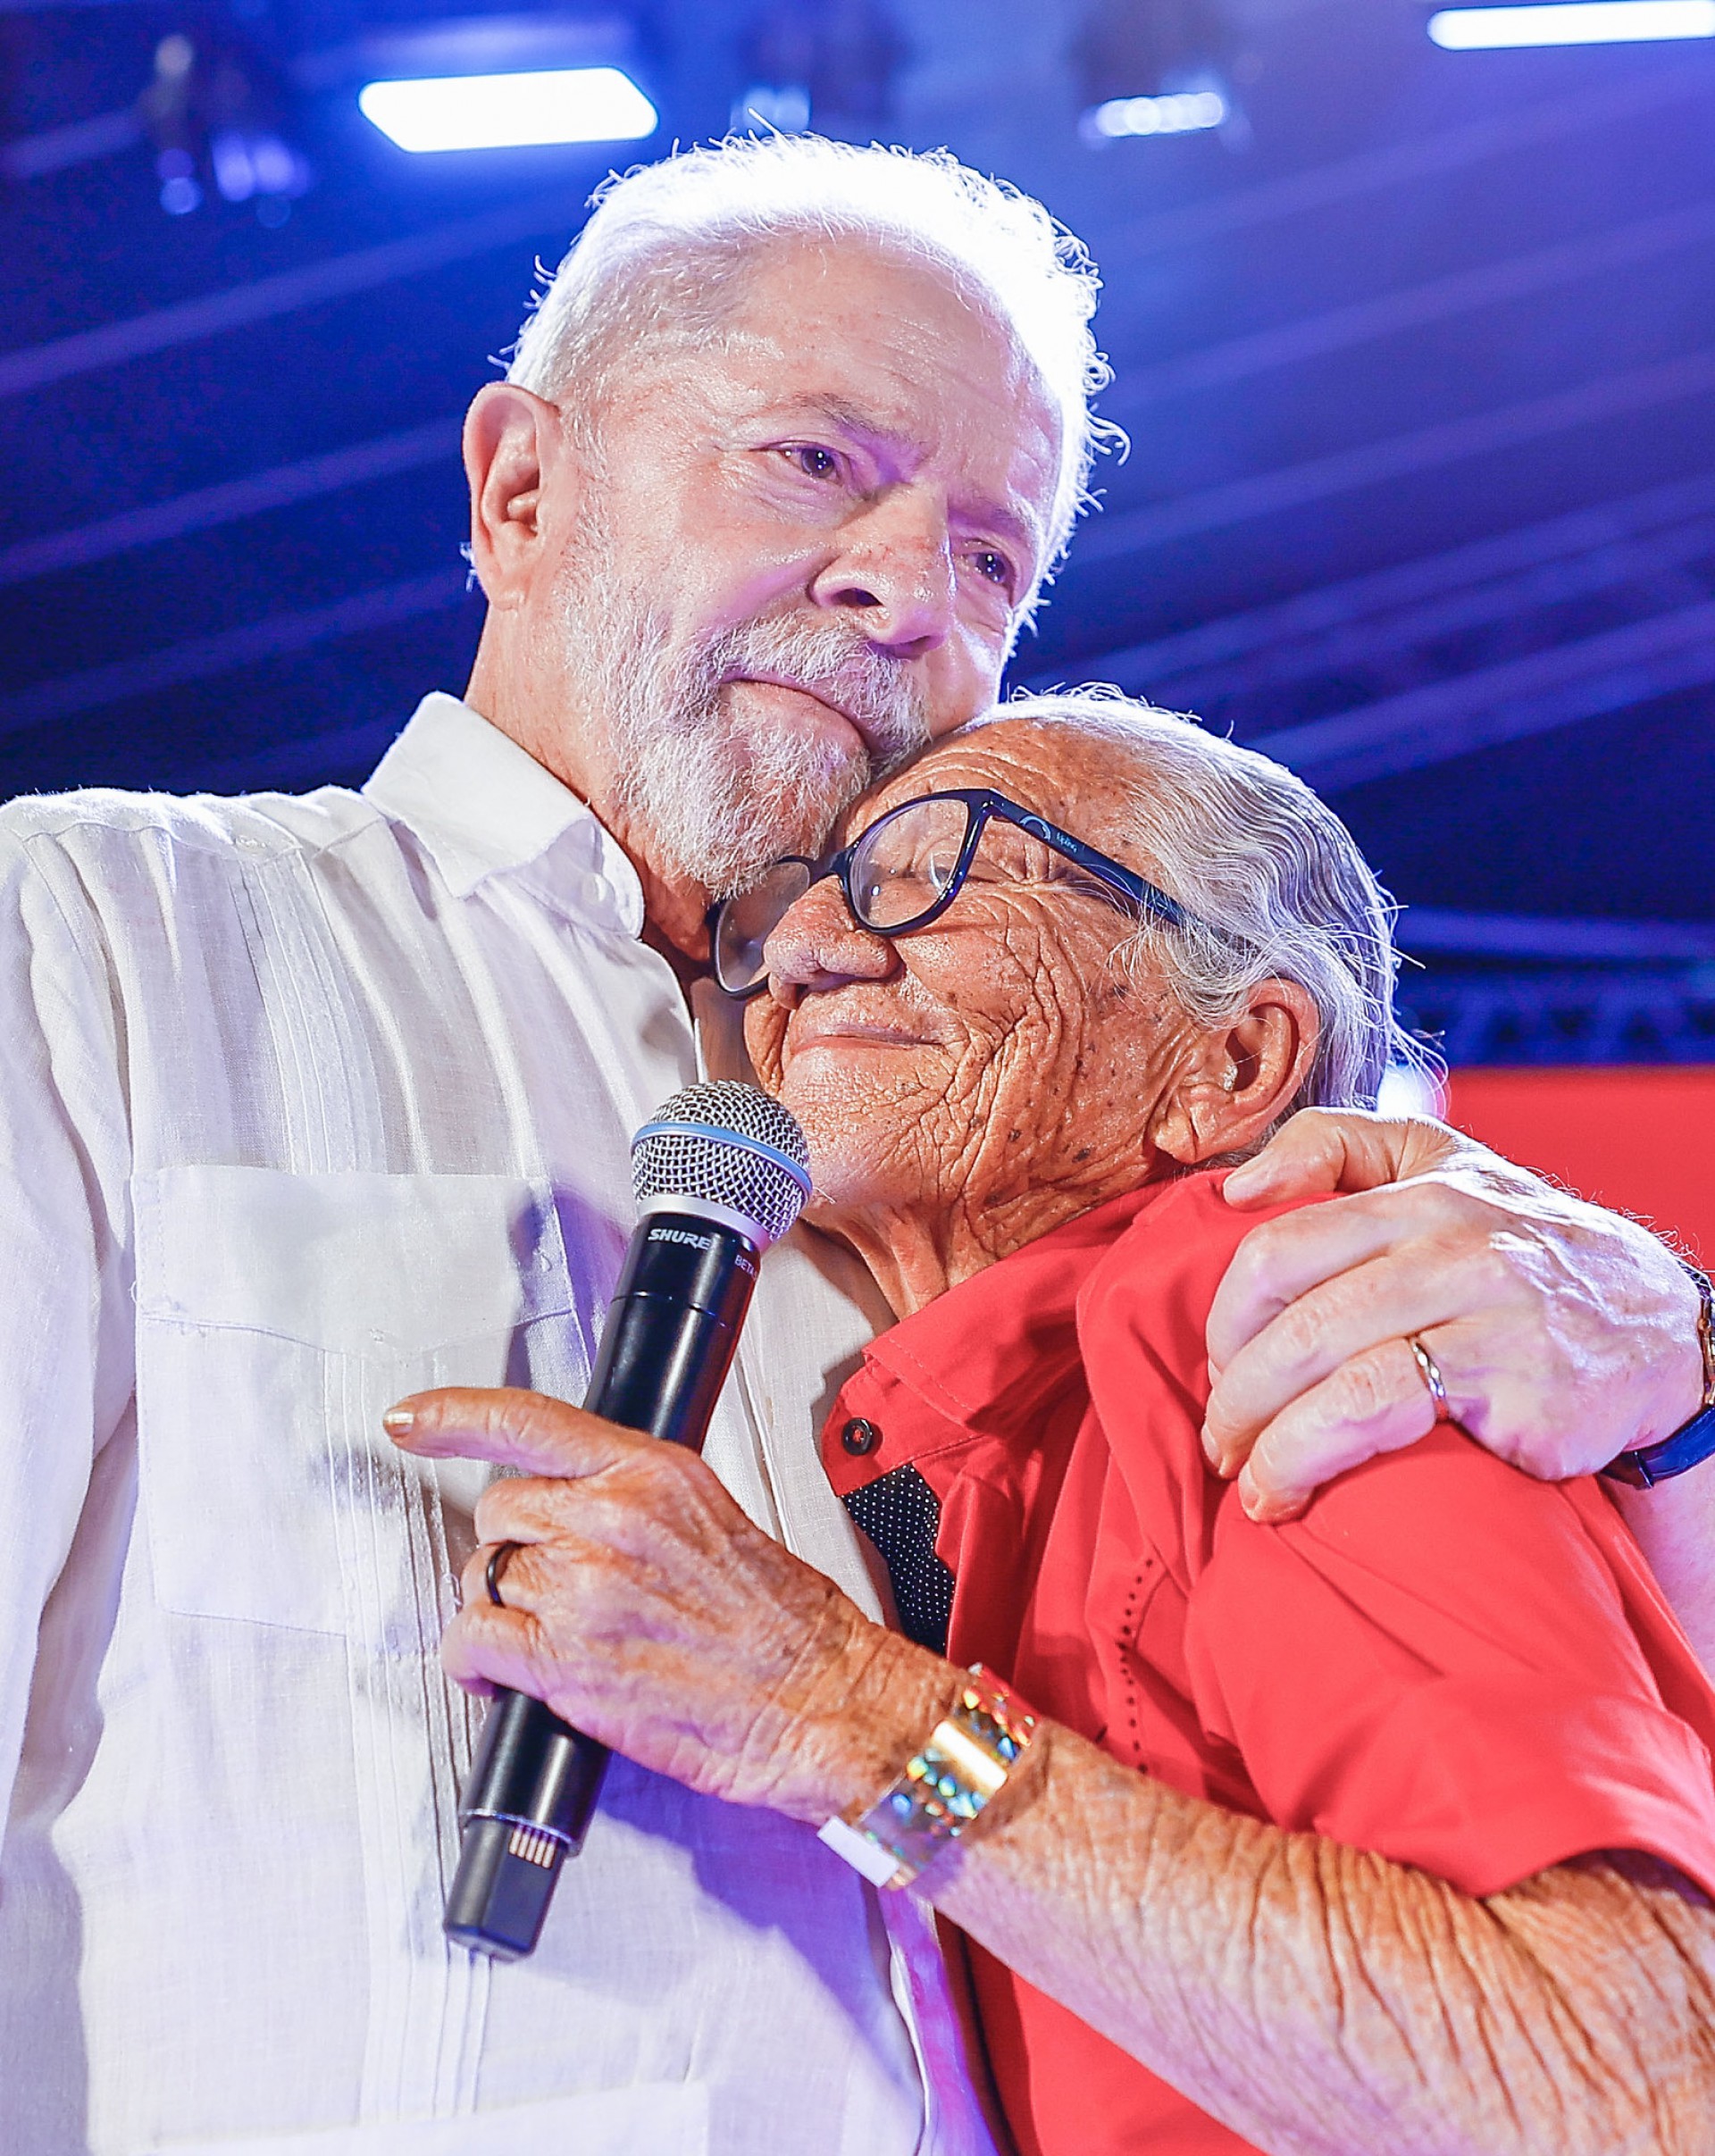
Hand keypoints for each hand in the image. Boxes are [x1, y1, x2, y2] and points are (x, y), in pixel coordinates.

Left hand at [384, 1388, 949, 1820]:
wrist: (822, 1698)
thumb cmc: (787, 1622)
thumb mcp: (714, 1517)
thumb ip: (636, 1500)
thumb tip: (571, 1507)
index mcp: (652, 1471)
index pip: (529, 1421)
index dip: (455, 1416)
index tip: (412, 1419)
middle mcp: (611, 1518)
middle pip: (500, 1511)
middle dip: (513, 1548)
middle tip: (549, 1584)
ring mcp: (584, 1590)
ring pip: (484, 1576)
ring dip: (501, 1608)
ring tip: (546, 1635)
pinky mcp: (565, 1663)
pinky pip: (472, 1641)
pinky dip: (473, 1661)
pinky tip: (498, 1672)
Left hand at [1202, 1109, 1703, 1521]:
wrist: (1662, 1330)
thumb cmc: (1519, 1248)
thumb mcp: (1441, 1164)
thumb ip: (1334, 1146)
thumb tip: (1236, 1186)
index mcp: (1424, 1192)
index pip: (1281, 1246)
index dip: (1226, 1317)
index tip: (1217, 1363)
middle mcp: (1458, 1250)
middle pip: (1301, 1323)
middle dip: (1237, 1392)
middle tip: (1219, 1438)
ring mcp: (1494, 1323)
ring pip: (1341, 1382)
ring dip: (1271, 1441)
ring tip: (1248, 1483)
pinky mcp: (1523, 1399)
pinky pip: (1391, 1427)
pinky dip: (1319, 1463)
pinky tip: (1293, 1497)